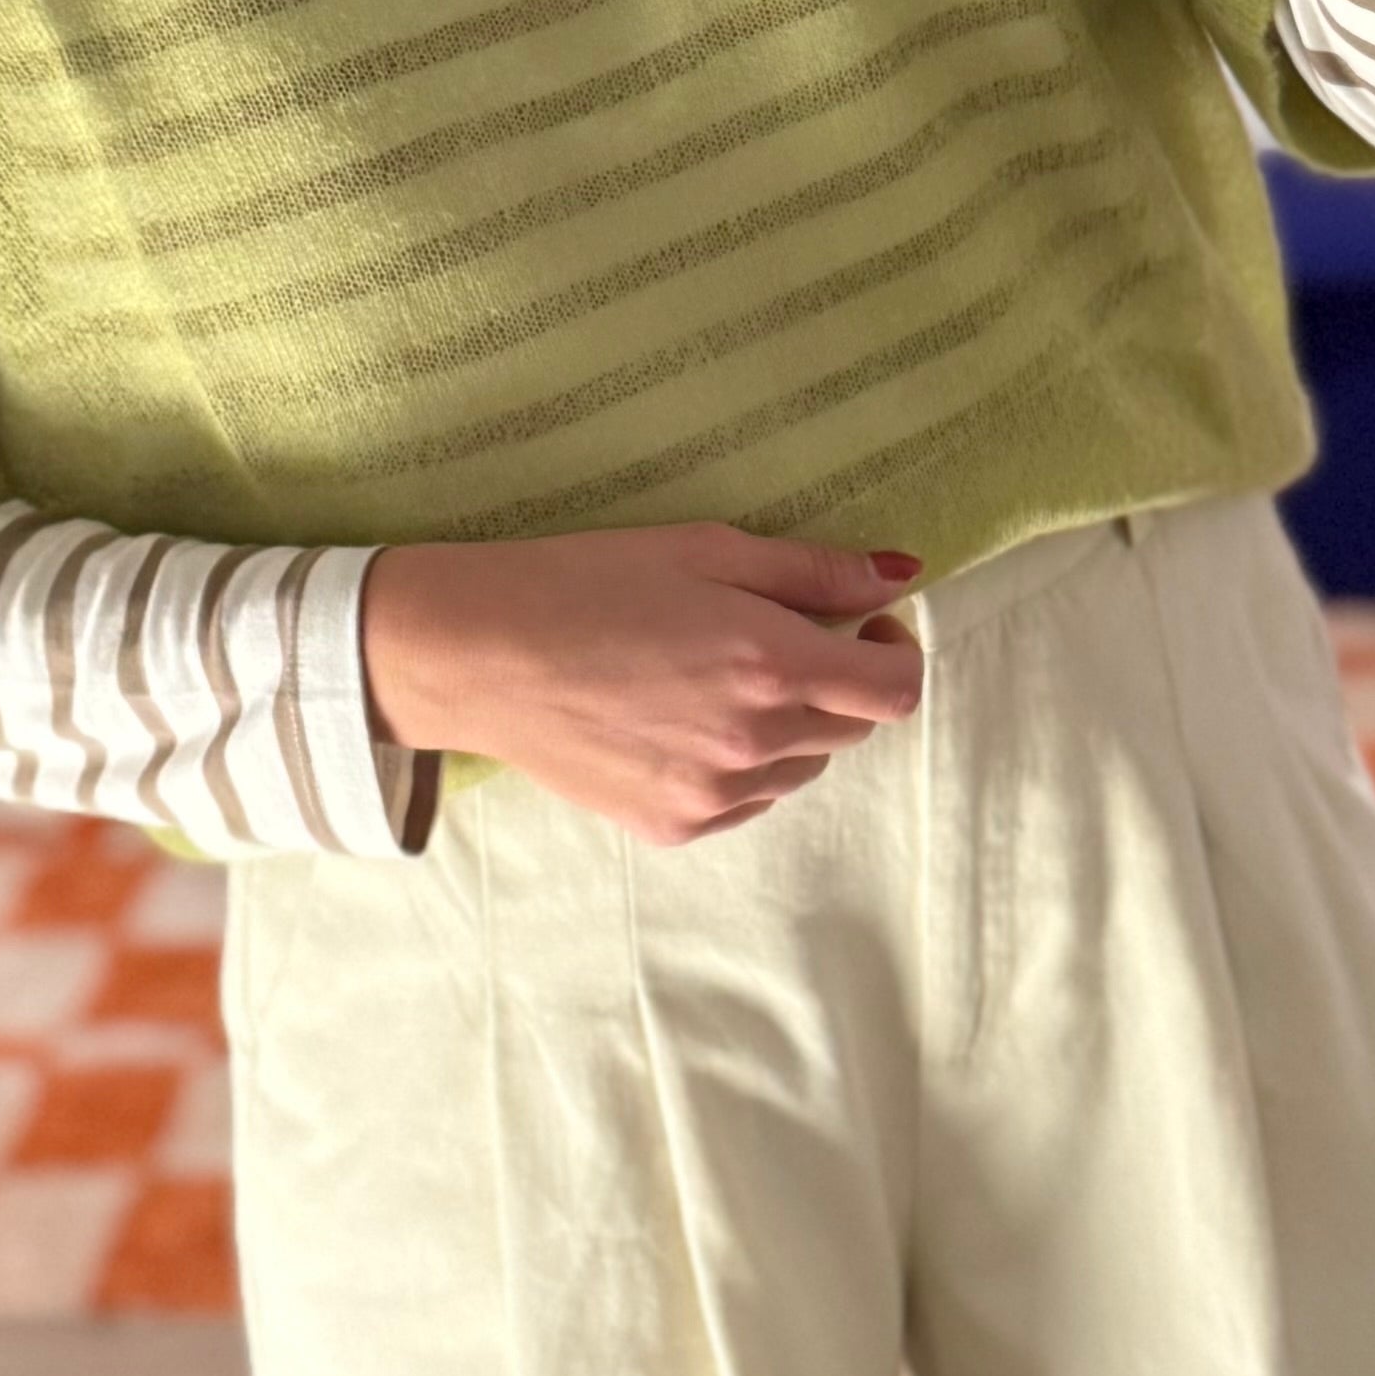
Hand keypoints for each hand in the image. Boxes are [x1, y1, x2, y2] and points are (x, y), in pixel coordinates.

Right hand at [360, 525, 925, 843]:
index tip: (864, 627)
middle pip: (852, 729)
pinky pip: (748, 802)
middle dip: (838, 682)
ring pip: (802, 769)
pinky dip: (741, 766)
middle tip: (779, 640)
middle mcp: (754, 743)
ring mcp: (714, 796)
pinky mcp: (674, 826)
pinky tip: (684, 721)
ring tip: (718, 680)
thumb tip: (898, 574)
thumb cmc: (586, 582)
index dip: (895, 653)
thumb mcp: (706, 550)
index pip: (896, 691)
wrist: (476, 655)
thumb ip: (813, 571)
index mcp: (772, 665)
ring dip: (791, 726)